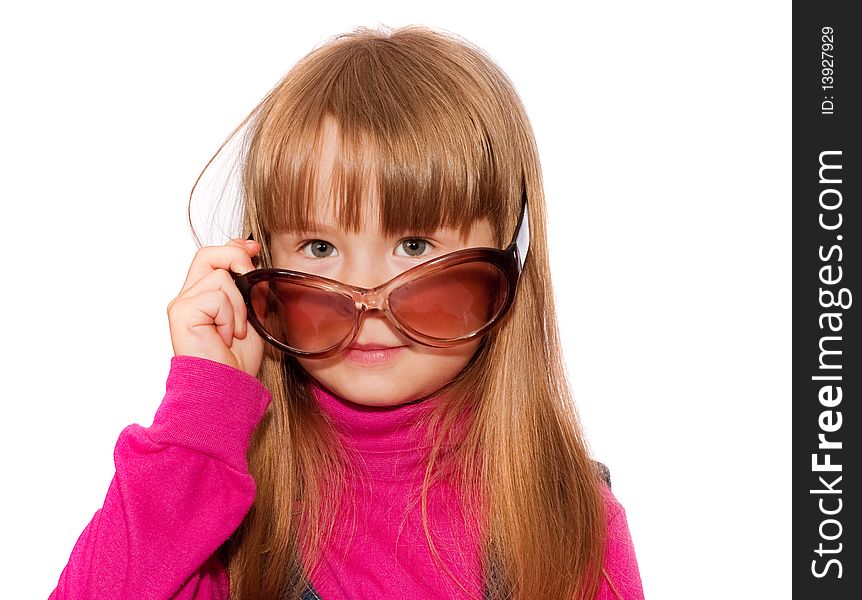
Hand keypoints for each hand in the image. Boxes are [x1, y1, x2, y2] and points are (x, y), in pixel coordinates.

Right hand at [167, 238, 264, 376]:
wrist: (228, 386)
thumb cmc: (237, 359)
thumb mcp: (251, 314)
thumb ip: (248, 287)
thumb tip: (252, 257)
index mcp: (202, 296)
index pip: (211, 257)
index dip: (233, 247)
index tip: (253, 248)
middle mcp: (187, 297)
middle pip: (208, 254)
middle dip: (236, 259)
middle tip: (251, 277)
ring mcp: (182, 304)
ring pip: (221, 278)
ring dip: (239, 306)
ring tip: (234, 332)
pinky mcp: (182, 312)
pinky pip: (217, 297)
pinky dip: (230, 317)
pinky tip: (225, 337)